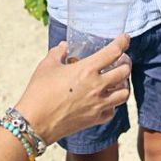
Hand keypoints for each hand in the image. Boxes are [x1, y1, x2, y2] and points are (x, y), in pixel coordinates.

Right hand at [13, 35, 130, 143]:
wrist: (35, 123)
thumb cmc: (39, 91)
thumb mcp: (47, 66)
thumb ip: (58, 53)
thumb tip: (64, 46)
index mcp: (87, 69)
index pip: (114, 52)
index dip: (122, 42)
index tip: (125, 38)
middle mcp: (98, 86)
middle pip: (125, 72)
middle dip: (125, 63)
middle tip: (121, 60)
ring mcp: (99, 104)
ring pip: (124, 92)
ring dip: (123, 84)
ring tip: (117, 80)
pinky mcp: (95, 119)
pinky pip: (112, 110)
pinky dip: (112, 104)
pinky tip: (105, 100)